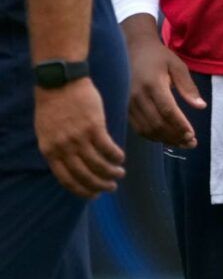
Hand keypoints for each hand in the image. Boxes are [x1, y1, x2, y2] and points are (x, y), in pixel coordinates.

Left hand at [35, 79, 125, 197]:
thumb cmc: (53, 106)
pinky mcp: (94, 127)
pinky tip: (121, 158)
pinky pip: (108, 148)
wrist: (60, 83)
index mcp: (50, 152)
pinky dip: (116, 156)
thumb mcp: (46, 133)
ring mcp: (79, 138)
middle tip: (111, 187)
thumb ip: (57, 150)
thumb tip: (70, 165)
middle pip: (85, 175)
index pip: (67, 179)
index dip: (82, 190)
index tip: (94, 195)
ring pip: (98, 164)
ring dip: (111, 172)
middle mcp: (64, 148)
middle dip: (100, 185)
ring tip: (120, 173)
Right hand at [122, 15, 203, 147]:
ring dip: (164, 139)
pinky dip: (152, 136)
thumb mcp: (177, 66)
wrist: (133, 48)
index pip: (167, 110)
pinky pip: (137, 127)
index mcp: (153, 84)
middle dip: (175, 136)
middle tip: (191, 143)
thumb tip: (200, 106)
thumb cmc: (159, 56)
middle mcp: (138, 96)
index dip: (180, 125)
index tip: (192, 135)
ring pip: (146, 128)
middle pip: (157, 123)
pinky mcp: (125, 107)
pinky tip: (165, 138)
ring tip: (181, 143)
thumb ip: (188, 87)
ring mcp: (128, 103)